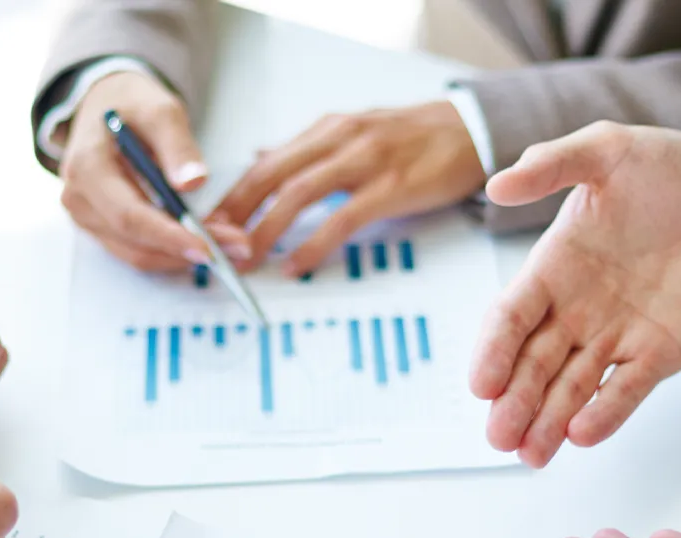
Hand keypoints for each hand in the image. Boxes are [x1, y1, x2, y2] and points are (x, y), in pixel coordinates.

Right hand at [58, 71, 249, 271]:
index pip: (129, 216)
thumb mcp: (160, 110)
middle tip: (236, 245)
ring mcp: (87, 218)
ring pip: (138, 254)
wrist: (107, 106)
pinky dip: (172, 250)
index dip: (169, 237)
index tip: (208, 248)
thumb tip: (194, 183)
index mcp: (86, 168)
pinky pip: (138, 250)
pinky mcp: (101, 228)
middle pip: (135, 242)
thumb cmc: (132, 105)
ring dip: (183, 255)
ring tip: (227, 239)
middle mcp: (79, 200)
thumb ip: (177, 145)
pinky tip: (203, 236)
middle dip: (187, 249)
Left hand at [210, 101, 485, 275]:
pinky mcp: (392, 186)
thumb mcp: (353, 134)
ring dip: (266, 230)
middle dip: (237, 215)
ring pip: (299, 195)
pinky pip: (342, 218)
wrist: (471, 130)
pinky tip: (295, 265)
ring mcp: (365, 161)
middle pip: (271, 177)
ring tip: (246, 260)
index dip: (232, 198)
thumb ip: (307, 152)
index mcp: (326, 129)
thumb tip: (259, 161)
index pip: (264, 165)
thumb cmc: (412, 139)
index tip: (209, 228)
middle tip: (215, 249)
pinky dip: (313, 244)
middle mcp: (339, 138)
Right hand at [469, 123, 680, 466]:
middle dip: (514, 403)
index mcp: (552, 267)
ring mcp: (614, 336)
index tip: (481, 383)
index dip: (493, 351)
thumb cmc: (671, 170)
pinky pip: (626, 389)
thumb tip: (496, 186)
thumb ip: (553, 164)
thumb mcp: (608, 148)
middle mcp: (575, 310)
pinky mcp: (657, 353)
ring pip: (571, 387)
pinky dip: (605, 413)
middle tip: (499, 435)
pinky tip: (583, 435)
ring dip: (548, 421)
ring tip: (531, 454)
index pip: (510, 318)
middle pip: (533, 364)